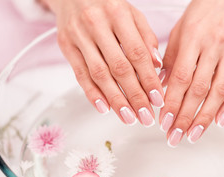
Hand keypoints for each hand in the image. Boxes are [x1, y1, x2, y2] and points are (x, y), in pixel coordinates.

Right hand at [45, 0, 163, 126]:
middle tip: (145, 116)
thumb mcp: (131, 14)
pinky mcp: (66, 47)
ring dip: (115, 100)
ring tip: (128, 118)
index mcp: (118, 14)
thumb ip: (145, 37)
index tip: (157, 98)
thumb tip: (156, 65)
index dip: (148, 79)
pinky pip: (80, 74)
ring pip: (99, 75)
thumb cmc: (106, 5)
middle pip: (118, 67)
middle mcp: (96, 25)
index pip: (137, 53)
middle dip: (134, 96)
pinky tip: (104, 108)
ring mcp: (78, 36)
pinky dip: (92, 93)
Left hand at [159, 0, 223, 146]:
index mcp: (194, 38)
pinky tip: (219, 121)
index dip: (172, 102)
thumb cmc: (204, 12)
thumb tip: (161, 87)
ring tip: (194, 135)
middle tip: (175, 136)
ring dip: (206, 117)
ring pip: (220, 91)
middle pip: (200, 89)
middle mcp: (214, 46)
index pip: (181, 77)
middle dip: (186, 117)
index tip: (163, 121)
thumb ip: (171, 59)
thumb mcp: (181, 30)